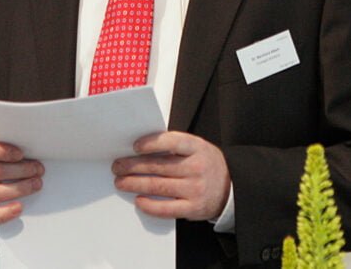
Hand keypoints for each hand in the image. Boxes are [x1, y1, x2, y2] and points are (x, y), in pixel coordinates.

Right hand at [0, 134, 43, 224]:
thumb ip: (19, 140)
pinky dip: (4, 213)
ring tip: (37, 184)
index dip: (1, 152)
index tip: (20, 153)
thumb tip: (40, 143)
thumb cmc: (9, 150)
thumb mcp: (11, 140)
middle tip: (39, 169)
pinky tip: (20, 208)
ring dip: (18, 189)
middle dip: (21, 171)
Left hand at [112, 131, 230, 219]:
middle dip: (134, 166)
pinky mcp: (193, 208)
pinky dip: (150, 205)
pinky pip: (166, 208)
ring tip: (121, 182)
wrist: (232, 187)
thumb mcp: (199, 148)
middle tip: (118, 166)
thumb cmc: (208, 164)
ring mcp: (195, 189)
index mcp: (198, 148)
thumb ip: (176, 146)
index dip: (153, 143)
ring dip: (135, 184)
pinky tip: (139, 200)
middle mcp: (197, 167)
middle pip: (159, 166)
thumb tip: (143, 148)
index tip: (135, 146)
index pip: (173, 142)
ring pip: (158, 186)